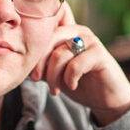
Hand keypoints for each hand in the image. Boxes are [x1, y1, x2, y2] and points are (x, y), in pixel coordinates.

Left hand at [30, 4, 129, 125]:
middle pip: (48, 41)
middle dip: (39, 64)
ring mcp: (90, 40)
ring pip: (59, 55)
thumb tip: (22, 63)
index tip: (32, 75)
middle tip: (37, 80)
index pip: (42, 34)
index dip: (34, 53)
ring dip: (53, 77)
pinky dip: (69, 79)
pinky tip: (72, 86)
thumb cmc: (80, 83)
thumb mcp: (55, 73)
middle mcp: (78, 31)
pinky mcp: (100, 53)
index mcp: (66, 32)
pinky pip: (75, 65)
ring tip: (55, 90)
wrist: (106, 99)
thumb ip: (41, 65)